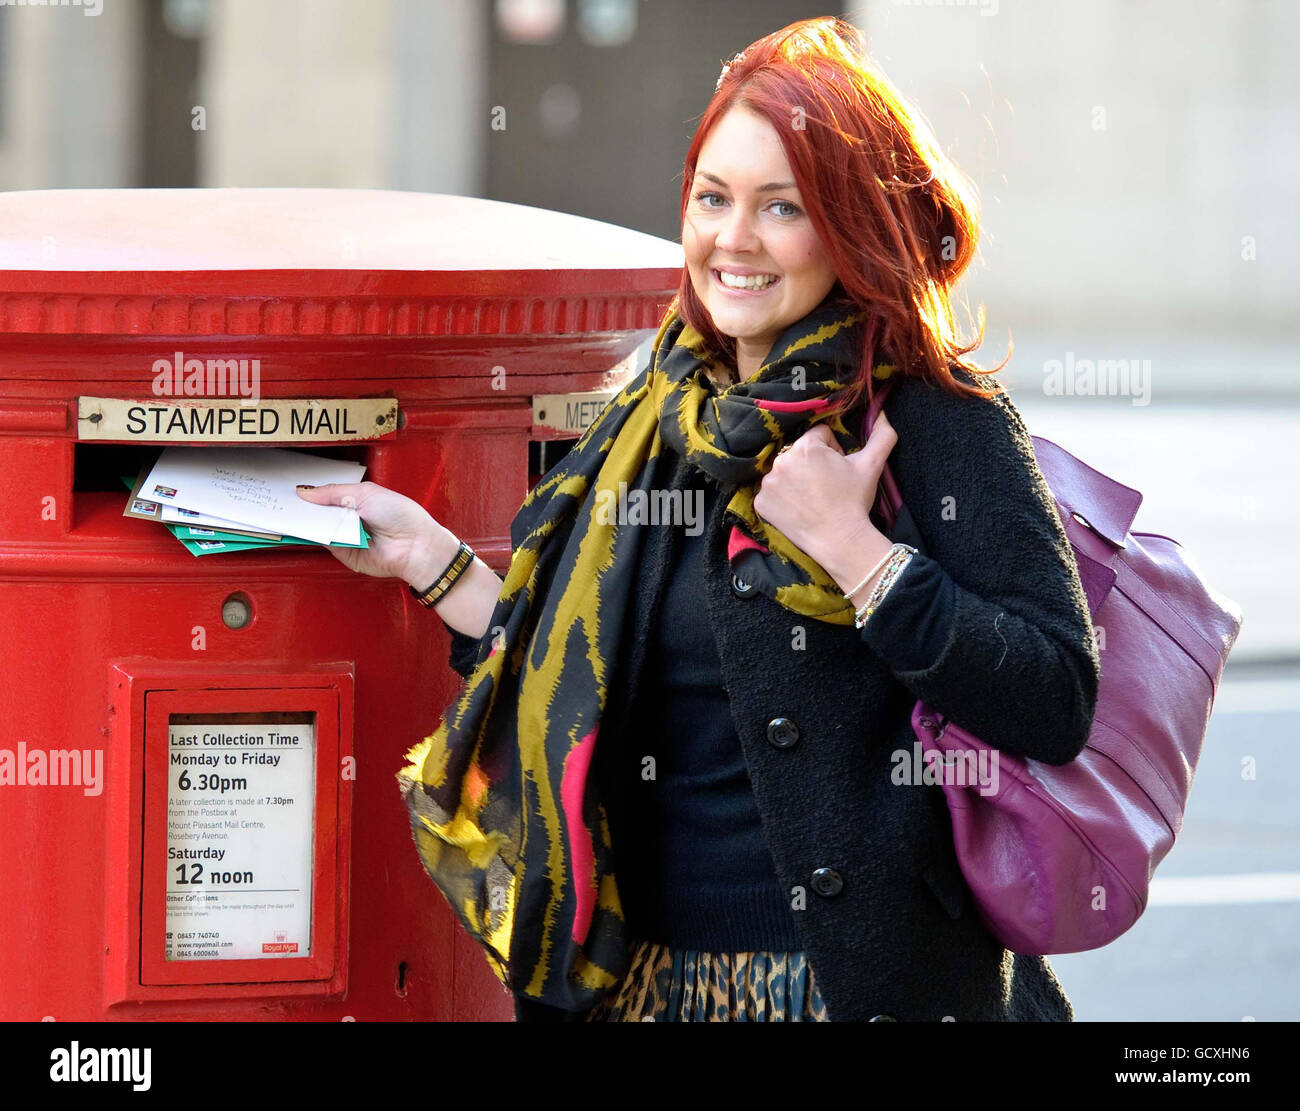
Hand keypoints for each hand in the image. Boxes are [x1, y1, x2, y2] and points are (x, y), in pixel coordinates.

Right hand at [295, 481, 452, 585]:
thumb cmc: (400, 514)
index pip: (328, 496)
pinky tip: (302, 528)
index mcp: (358, 500)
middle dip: (304, 508)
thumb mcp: (365, 493)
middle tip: (283, 501)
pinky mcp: (344, 554)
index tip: (292, 490)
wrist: (414, 544)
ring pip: (318, 528)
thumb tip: (306, 492)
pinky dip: (313, 537)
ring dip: (305, 522)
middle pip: (320, 513)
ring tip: (287, 512)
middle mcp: (351, 519)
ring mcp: (346, 536)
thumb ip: (333, 492)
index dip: (311, 494)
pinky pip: (324, 543)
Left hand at [751, 412, 897, 563]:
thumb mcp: (872, 465)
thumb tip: (882, 413)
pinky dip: (782, 498)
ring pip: (784, 471)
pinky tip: (798, 508)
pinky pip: (771, 492)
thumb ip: (880, 436)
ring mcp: (768, 483)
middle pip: (799, 452)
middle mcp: (782, 460)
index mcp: (806, 446)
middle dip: (812, 463)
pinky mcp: (761, 502)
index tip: (838, 469)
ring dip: (795, 479)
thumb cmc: (854, 501)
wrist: (840, 540)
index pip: (819, 434)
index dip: (833, 449)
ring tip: (812, 498)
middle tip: (826, 486)